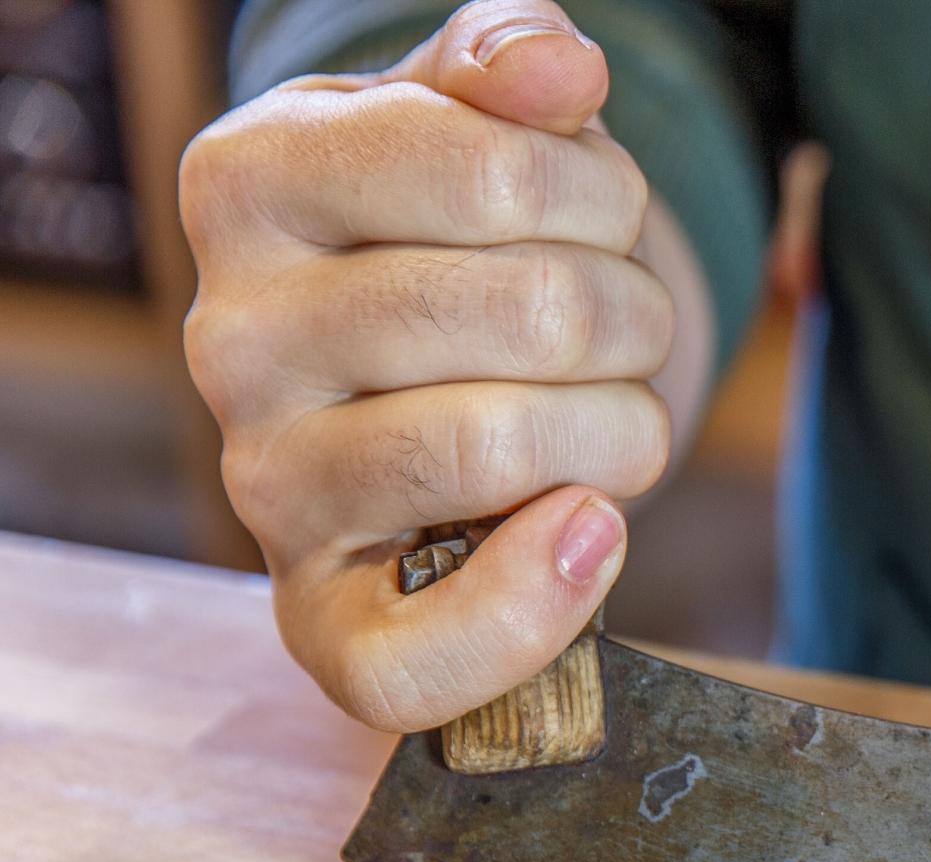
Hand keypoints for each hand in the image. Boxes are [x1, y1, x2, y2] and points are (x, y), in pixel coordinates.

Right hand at [179, 0, 672, 730]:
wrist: (423, 396)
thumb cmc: (460, 249)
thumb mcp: (474, 124)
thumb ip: (510, 66)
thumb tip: (558, 70)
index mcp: (249, 181)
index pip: (494, 169)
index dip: (602, 196)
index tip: (596, 217)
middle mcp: (229, 337)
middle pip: (533, 315)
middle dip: (631, 319)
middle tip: (616, 329)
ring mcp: (266, 486)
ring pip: (509, 450)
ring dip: (621, 432)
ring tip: (604, 416)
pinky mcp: (318, 619)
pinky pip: (424, 656)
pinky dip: (546, 598)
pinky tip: (591, 533)